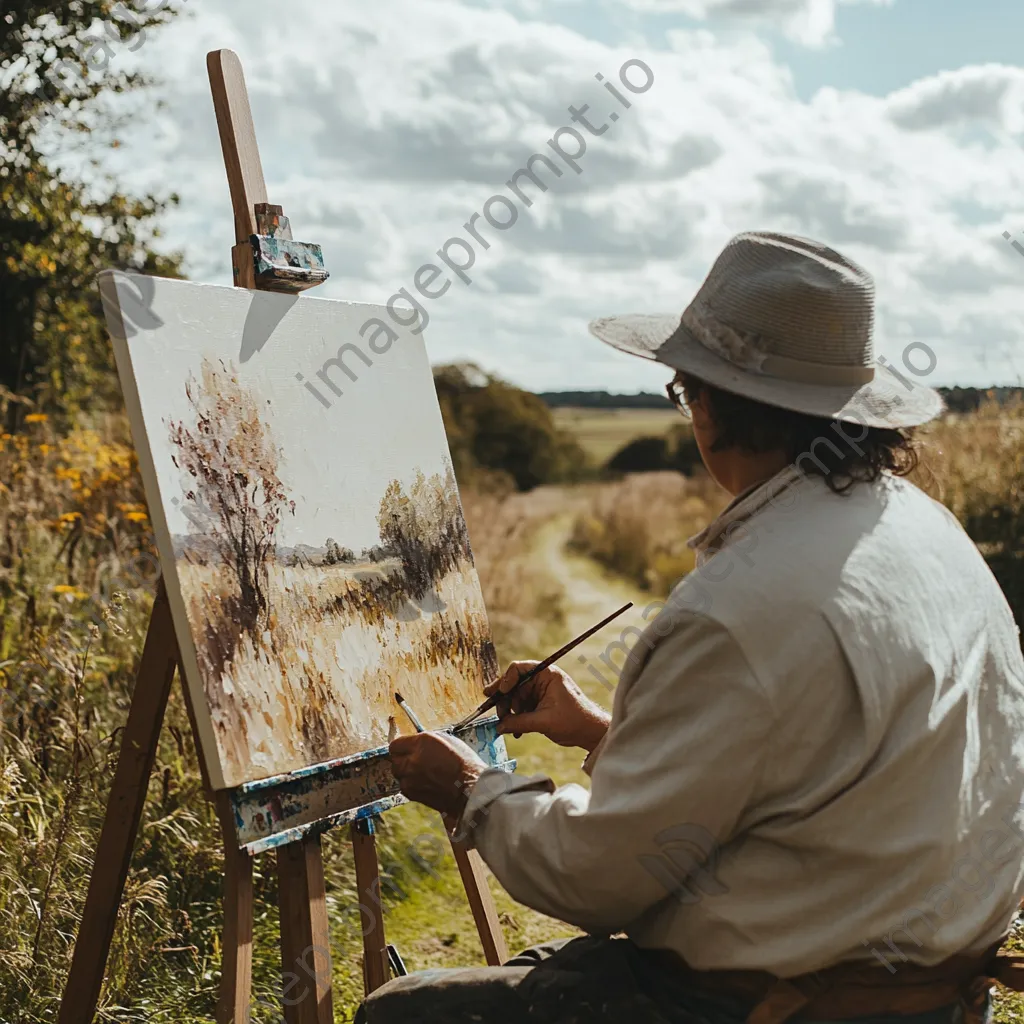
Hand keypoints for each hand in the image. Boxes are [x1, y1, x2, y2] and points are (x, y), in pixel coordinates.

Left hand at [389, 732, 486, 819]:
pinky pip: (404, 786)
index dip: (402, 746)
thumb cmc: (464, 765)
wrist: (470, 790)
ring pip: (398, 773)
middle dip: (403, 758)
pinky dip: (411, 783)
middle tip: (416, 759)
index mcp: (420, 743)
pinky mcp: (411, 794)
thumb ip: (426, 742)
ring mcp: (409, 779)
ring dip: (407, 772)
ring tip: (423, 772)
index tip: (407, 747)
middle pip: (394, 759)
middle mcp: (411, 761)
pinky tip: (426, 782)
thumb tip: (417, 743)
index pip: (396, 744)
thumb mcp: (447, 741)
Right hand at [485, 662, 610, 750]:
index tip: (498, 695)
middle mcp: (541, 680)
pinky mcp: (539, 704)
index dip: (505, 681)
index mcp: (547, 674)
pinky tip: (515, 731)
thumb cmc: (574, 721)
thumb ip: (519, 722)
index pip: (518, 669)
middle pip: (513, 685)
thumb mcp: (544, 721)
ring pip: (515, 698)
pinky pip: (521, 708)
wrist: (590, 732)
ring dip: (509, 713)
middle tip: (498, 715)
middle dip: (504, 701)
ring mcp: (539, 692)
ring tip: (508, 727)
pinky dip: (516, 719)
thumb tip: (498, 727)